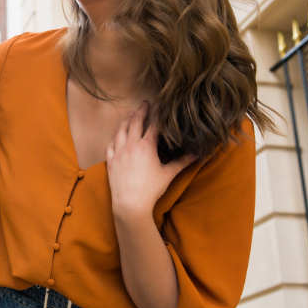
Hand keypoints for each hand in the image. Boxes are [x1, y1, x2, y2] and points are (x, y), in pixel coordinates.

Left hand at [105, 101, 194, 219]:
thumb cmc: (150, 190)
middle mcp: (130, 146)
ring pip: (121, 131)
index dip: (158, 115)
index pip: (154, 126)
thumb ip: (182, 162)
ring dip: (126, 121)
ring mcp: (118, 153)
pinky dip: (114, 138)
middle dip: (141, 111)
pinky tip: (117, 136)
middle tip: (145, 103)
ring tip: (130, 115)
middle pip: (135, 123)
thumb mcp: (168, 174)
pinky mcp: (110, 162)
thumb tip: (198, 155)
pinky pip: (110, 145)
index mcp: (146, 146)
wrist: (130, 204)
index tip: (161, 107)